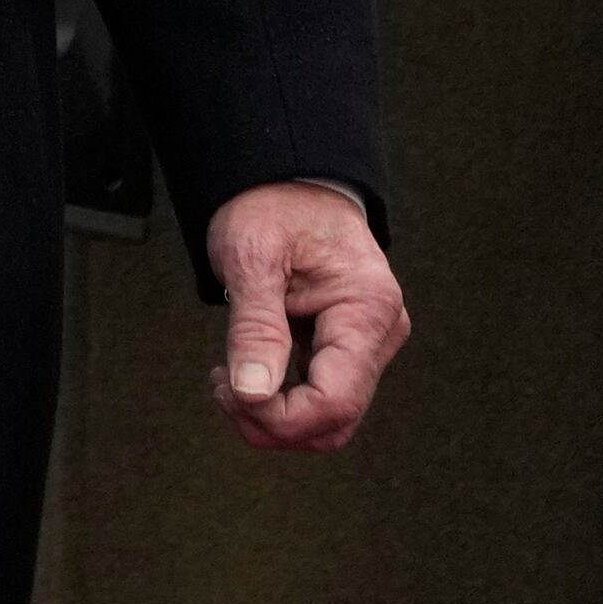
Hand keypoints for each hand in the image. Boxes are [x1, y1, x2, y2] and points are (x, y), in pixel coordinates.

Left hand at [203, 179, 407, 454]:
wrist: (286, 179)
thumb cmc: (273, 204)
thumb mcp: (252, 256)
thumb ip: (255, 326)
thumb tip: (252, 393)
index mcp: (367, 308)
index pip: (334, 401)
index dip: (280, 417)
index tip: (231, 393)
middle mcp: (379, 332)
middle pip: (335, 421)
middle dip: (274, 424)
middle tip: (223, 390)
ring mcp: (367, 343)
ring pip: (330, 420)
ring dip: (276, 420)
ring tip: (230, 384)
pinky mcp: (348, 347)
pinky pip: (321, 396)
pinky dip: (282, 402)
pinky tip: (248, 377)